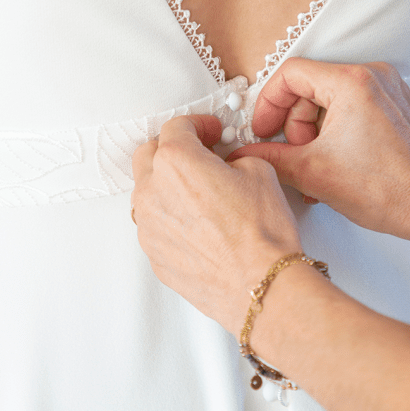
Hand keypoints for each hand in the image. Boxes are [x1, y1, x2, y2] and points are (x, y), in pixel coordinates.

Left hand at [131, 115, 301, 336]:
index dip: (198, 125)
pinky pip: (156, 225)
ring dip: (168, 186)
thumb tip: (227, 164)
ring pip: (148, 192)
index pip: (176, 127)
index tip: (210, 132)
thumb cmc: (261, 234)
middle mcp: (152, 192)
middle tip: (201, 156)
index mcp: (175, 162)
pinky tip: (201, 226)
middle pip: (150, 155)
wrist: (261, 285)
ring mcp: (148, 227)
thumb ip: (233, 158)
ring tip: (201, 195)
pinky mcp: (154, 255)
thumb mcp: (259, 172)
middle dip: (173, 150)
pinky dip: (172, 218)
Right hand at [230, 59, 409, 245]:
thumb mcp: (313, 173)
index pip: (291, 74)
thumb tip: (245, 153)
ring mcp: (386, 89)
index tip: (262, 130)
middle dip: (294, 125)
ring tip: (314, 167)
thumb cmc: (387, 190)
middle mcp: (372, 76)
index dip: (268, 103)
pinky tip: (330, 163)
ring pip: (328, 100)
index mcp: (352, 82)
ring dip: (312, 133)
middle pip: (309, 88)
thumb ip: (270, 157)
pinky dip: (333, 132)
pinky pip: (349, 108)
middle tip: (293, 156)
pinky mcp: (393, 106)